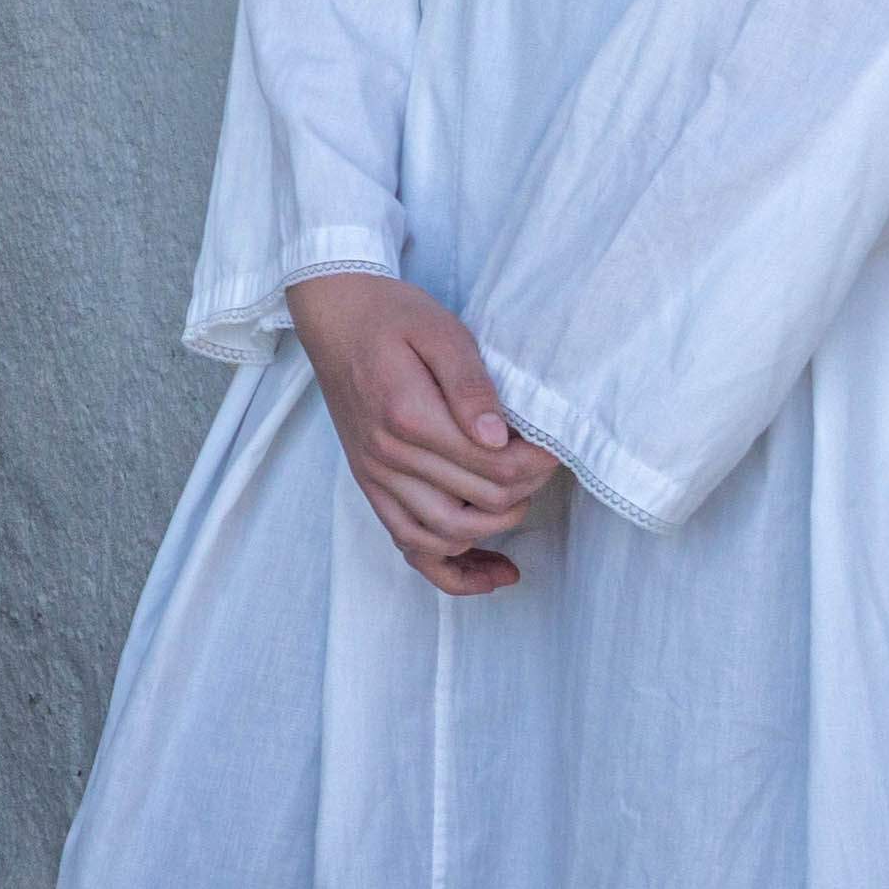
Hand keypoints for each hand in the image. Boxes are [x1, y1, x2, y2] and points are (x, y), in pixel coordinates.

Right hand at [288, 269, 563, 595]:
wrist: (333, 316)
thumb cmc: (392, 317)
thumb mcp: (441, 332)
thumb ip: (470, 385)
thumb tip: (497, 438)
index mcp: (408, 417)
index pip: (495, 466)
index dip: (539, 463)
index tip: (555, 443)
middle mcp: (388, 457)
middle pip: (482, 504)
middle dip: (528, 488)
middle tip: (545, 460)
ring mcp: (375, 477)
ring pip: (448, 537)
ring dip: (497, 529)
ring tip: (522, 499)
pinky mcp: (371, 487)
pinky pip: (410, 546)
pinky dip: (451, 571)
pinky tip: (490, 573)